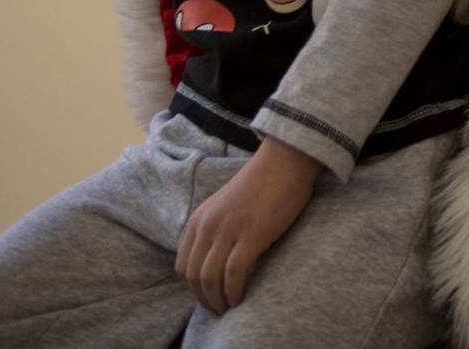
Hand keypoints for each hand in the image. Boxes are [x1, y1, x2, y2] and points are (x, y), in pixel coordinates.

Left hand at [175, 135, 322, 313]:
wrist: (286, 159)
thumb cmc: (263, 182)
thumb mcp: (225, 205)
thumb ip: (216, 228)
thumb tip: (218, 257)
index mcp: (199, 219)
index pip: (183, 265)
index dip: (192, 287)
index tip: (207, 296)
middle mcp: (208, 225)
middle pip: (194, 276)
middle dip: (203, 299)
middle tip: (218, 309)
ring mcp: (228, 230)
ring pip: (210, 278)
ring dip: (216, 300)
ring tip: (228, 308)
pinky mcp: (252, 234)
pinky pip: (234, 273)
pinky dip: (234, 291)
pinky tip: (240, 298)